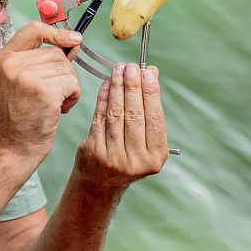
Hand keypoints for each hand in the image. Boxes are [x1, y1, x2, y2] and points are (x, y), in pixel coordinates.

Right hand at [0, 21, 81, 162]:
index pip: (34, 29)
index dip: (56, 32)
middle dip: (64, 72)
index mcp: (5, 58)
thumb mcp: (23, 79)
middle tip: (53, 92)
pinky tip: (60, 108)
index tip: (73, 38)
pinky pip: (72, 83)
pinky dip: (73, 96)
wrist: (16, 145)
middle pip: (56, 53)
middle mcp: (13, 64)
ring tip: (54, 102)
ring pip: (67, 68)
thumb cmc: (23, 114)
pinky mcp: (44, 90)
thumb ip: (43, 59)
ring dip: (69, 86)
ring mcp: (27, 76)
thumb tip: (73, 41)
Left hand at [75, 63, 168, 194]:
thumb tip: (151, 73)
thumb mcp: (146, 141)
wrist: (100, 183)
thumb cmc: (128, 156)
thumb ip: (149, 110)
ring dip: (117, 88)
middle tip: (130, 67)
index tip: (147, 72)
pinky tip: (106, 84)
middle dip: (132, 86)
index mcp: (155, 157)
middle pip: (134, 114)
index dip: (151, 92)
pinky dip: (103, 98)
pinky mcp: (94, 151)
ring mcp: (114, 157)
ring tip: (118, 70)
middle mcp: (136, 161)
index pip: (154, 118)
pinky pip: (99, 117)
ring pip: (116, 114)